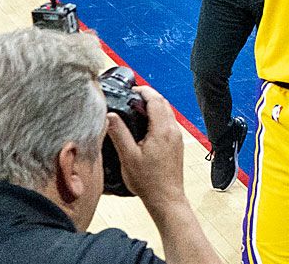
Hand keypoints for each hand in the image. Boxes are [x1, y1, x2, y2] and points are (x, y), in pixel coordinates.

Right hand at [107, 85, 186, 207]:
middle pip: (163, 103)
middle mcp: (173, 130)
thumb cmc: (149, 181)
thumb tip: (110, 116)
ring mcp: (177, 137)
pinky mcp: (177, 145)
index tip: (132, 90)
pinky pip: (169, 123)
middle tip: (132, 98)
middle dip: (149, 97)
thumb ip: (119, 134)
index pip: (155, 100)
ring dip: (154, 107)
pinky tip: (146, 127)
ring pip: (167, 112)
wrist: (166, 198)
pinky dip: (158, 117)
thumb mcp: (128, 157)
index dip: (144, 91)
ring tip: (137, 110)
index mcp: (162, 130)